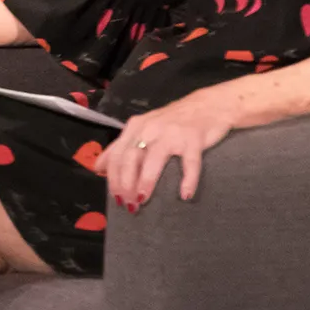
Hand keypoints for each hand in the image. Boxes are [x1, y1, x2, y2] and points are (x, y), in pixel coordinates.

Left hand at [91, 89, 241, 211]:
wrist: (210, 104)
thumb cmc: (173, 121)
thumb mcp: (143, 128)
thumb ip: (121, 147)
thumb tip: (98, 168)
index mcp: (136, 127)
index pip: (117, 155)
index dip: (113, 178)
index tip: (115, 198)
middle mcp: (150, 129)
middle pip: (130, 158)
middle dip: (125, 183)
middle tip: (128, 204)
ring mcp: (172, 133)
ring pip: (154, 159)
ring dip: (145, 181)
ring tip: (142, 200)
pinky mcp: (194, 138)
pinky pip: (190, 162)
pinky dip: (188, 180)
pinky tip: (185, 195)